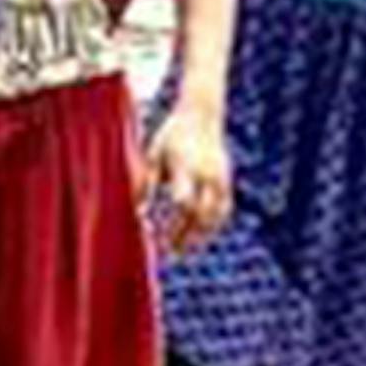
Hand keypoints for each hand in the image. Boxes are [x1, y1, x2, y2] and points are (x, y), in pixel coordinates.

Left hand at [144, 104, 235, 254]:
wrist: (202, 114)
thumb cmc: (171, 135)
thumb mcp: (153, 153)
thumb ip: (146, 181)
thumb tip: (138, 210)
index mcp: (186, 166)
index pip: (183, 200)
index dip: (173, 219)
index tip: (157, 233)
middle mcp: (206, 173)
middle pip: (200, 212)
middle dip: (187, 234)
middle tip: (172, 250)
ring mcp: (220, 177)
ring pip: (216, 214)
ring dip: (201, 234)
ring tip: (186, 249)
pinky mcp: (227, 179)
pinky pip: (224, 208)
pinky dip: (213, 224)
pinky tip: (201, 235)